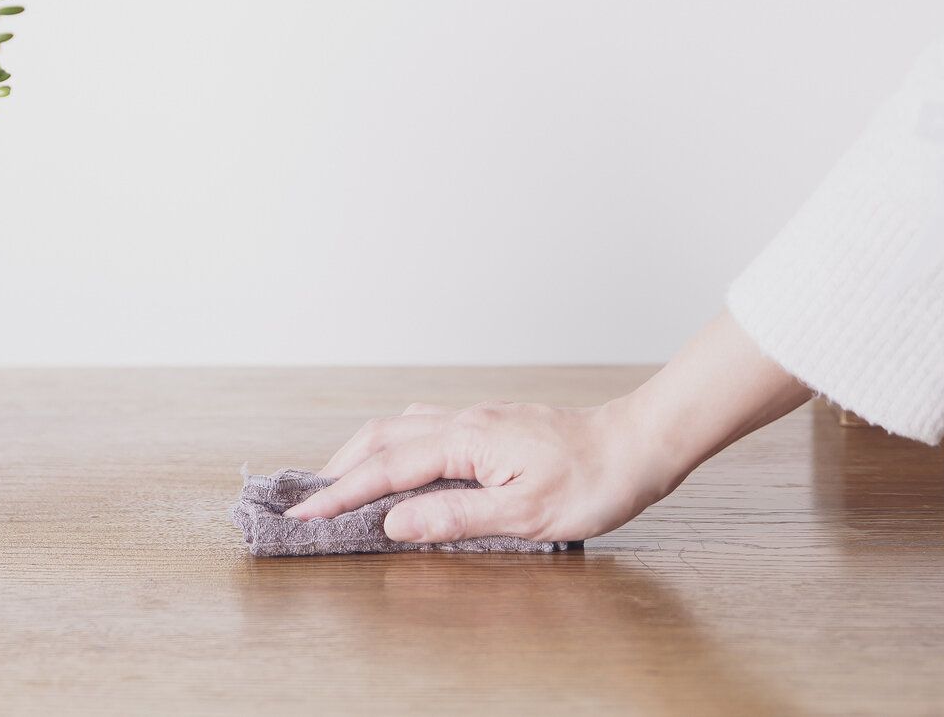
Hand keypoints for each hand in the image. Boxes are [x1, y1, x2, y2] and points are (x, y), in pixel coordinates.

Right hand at [282, 310, 815, 544]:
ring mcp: (477, 419)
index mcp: (466, 441)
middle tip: (306, 500)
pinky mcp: (491, 425)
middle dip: (337, 467)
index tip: (303, 515)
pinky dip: (394, 445)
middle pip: (381, 436)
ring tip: (340, 482)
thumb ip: (454, 517)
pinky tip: (399, 461)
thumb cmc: (594, 481)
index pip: (386, 469)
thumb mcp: (526, 515)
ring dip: (363, 453)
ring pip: (400, 426)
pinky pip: (424, 428)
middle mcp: (464, 421)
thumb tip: (393, 522)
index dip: (340, 494)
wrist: (640, 443)